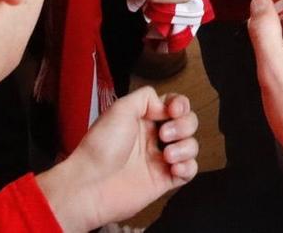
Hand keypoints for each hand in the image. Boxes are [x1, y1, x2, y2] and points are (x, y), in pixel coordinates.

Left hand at [35, 87, 199, 231]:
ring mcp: (160, 160)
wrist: (90, 185)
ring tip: (166, 155)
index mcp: (143, 119)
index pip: (174, 105)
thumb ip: (146, 97)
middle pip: (188, 123)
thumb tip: (165, 106)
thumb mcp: (120, 108)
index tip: (174, 110)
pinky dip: (187, 166)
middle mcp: (153, 138)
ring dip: (185, 147)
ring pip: (191, 146)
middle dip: (184, 125)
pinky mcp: (164, 181)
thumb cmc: (100, 148)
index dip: (180, 105)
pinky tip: (173, 167)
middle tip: (164, 134)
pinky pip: (189, 171)